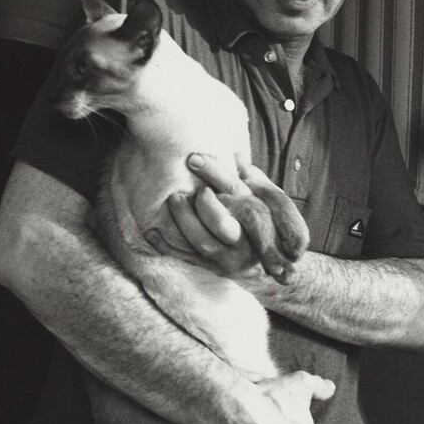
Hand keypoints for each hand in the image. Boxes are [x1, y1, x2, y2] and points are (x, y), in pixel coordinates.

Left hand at [145, 153, 308, 283]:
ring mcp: (230, 257)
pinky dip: (166, 246)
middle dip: (199, 204)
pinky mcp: (214, 268)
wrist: (272, 264)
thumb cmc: (266, 220)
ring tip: (172, 201)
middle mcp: (246, 240)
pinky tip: (151, 232)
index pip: (235, 190)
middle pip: (220, 222)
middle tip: (183, 189)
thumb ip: (253, 177)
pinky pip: (188, 258)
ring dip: (182, 221)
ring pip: (202, 242)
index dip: (213, 172)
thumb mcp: (267, 197)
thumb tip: (236, 155)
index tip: (192, 158)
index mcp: (258, 215)